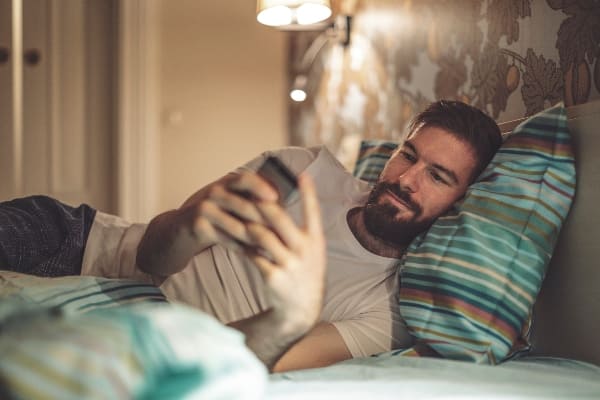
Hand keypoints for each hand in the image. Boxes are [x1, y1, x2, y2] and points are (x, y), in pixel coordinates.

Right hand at [190, 171, 279, 250]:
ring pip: (237, 226)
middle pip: (244, 205)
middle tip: (282, 232)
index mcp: (227, 182)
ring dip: (255, 238)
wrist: (182, 229)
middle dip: (264, 221)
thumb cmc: (217, 214)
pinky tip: (254, 254)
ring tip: (272, 247)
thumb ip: (253, 200)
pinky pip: (226, 239)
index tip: (277, 197)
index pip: (246, 179)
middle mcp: (214, 192)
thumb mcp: (232, 200)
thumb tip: (284, 206)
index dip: (262, 186)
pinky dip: (241, 247)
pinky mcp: (198, 226)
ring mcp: (205, 209)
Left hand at [244, 173, 325, 329]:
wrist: (301, 309)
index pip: (314, 212)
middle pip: (280, 219)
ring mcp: (289, 265)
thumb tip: (279, 202)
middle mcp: (305, 251)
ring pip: (261, 235)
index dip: (309, 192)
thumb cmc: (304, 271)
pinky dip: (242, 245)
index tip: (302, 174)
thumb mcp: (311, 251)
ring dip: (247, 224)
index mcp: (316, 241)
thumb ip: (300, 230)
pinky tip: (235, 240)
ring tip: (238, 216)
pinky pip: (252, 255)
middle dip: (262, 204)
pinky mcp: (272, 277)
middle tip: (249, 192)